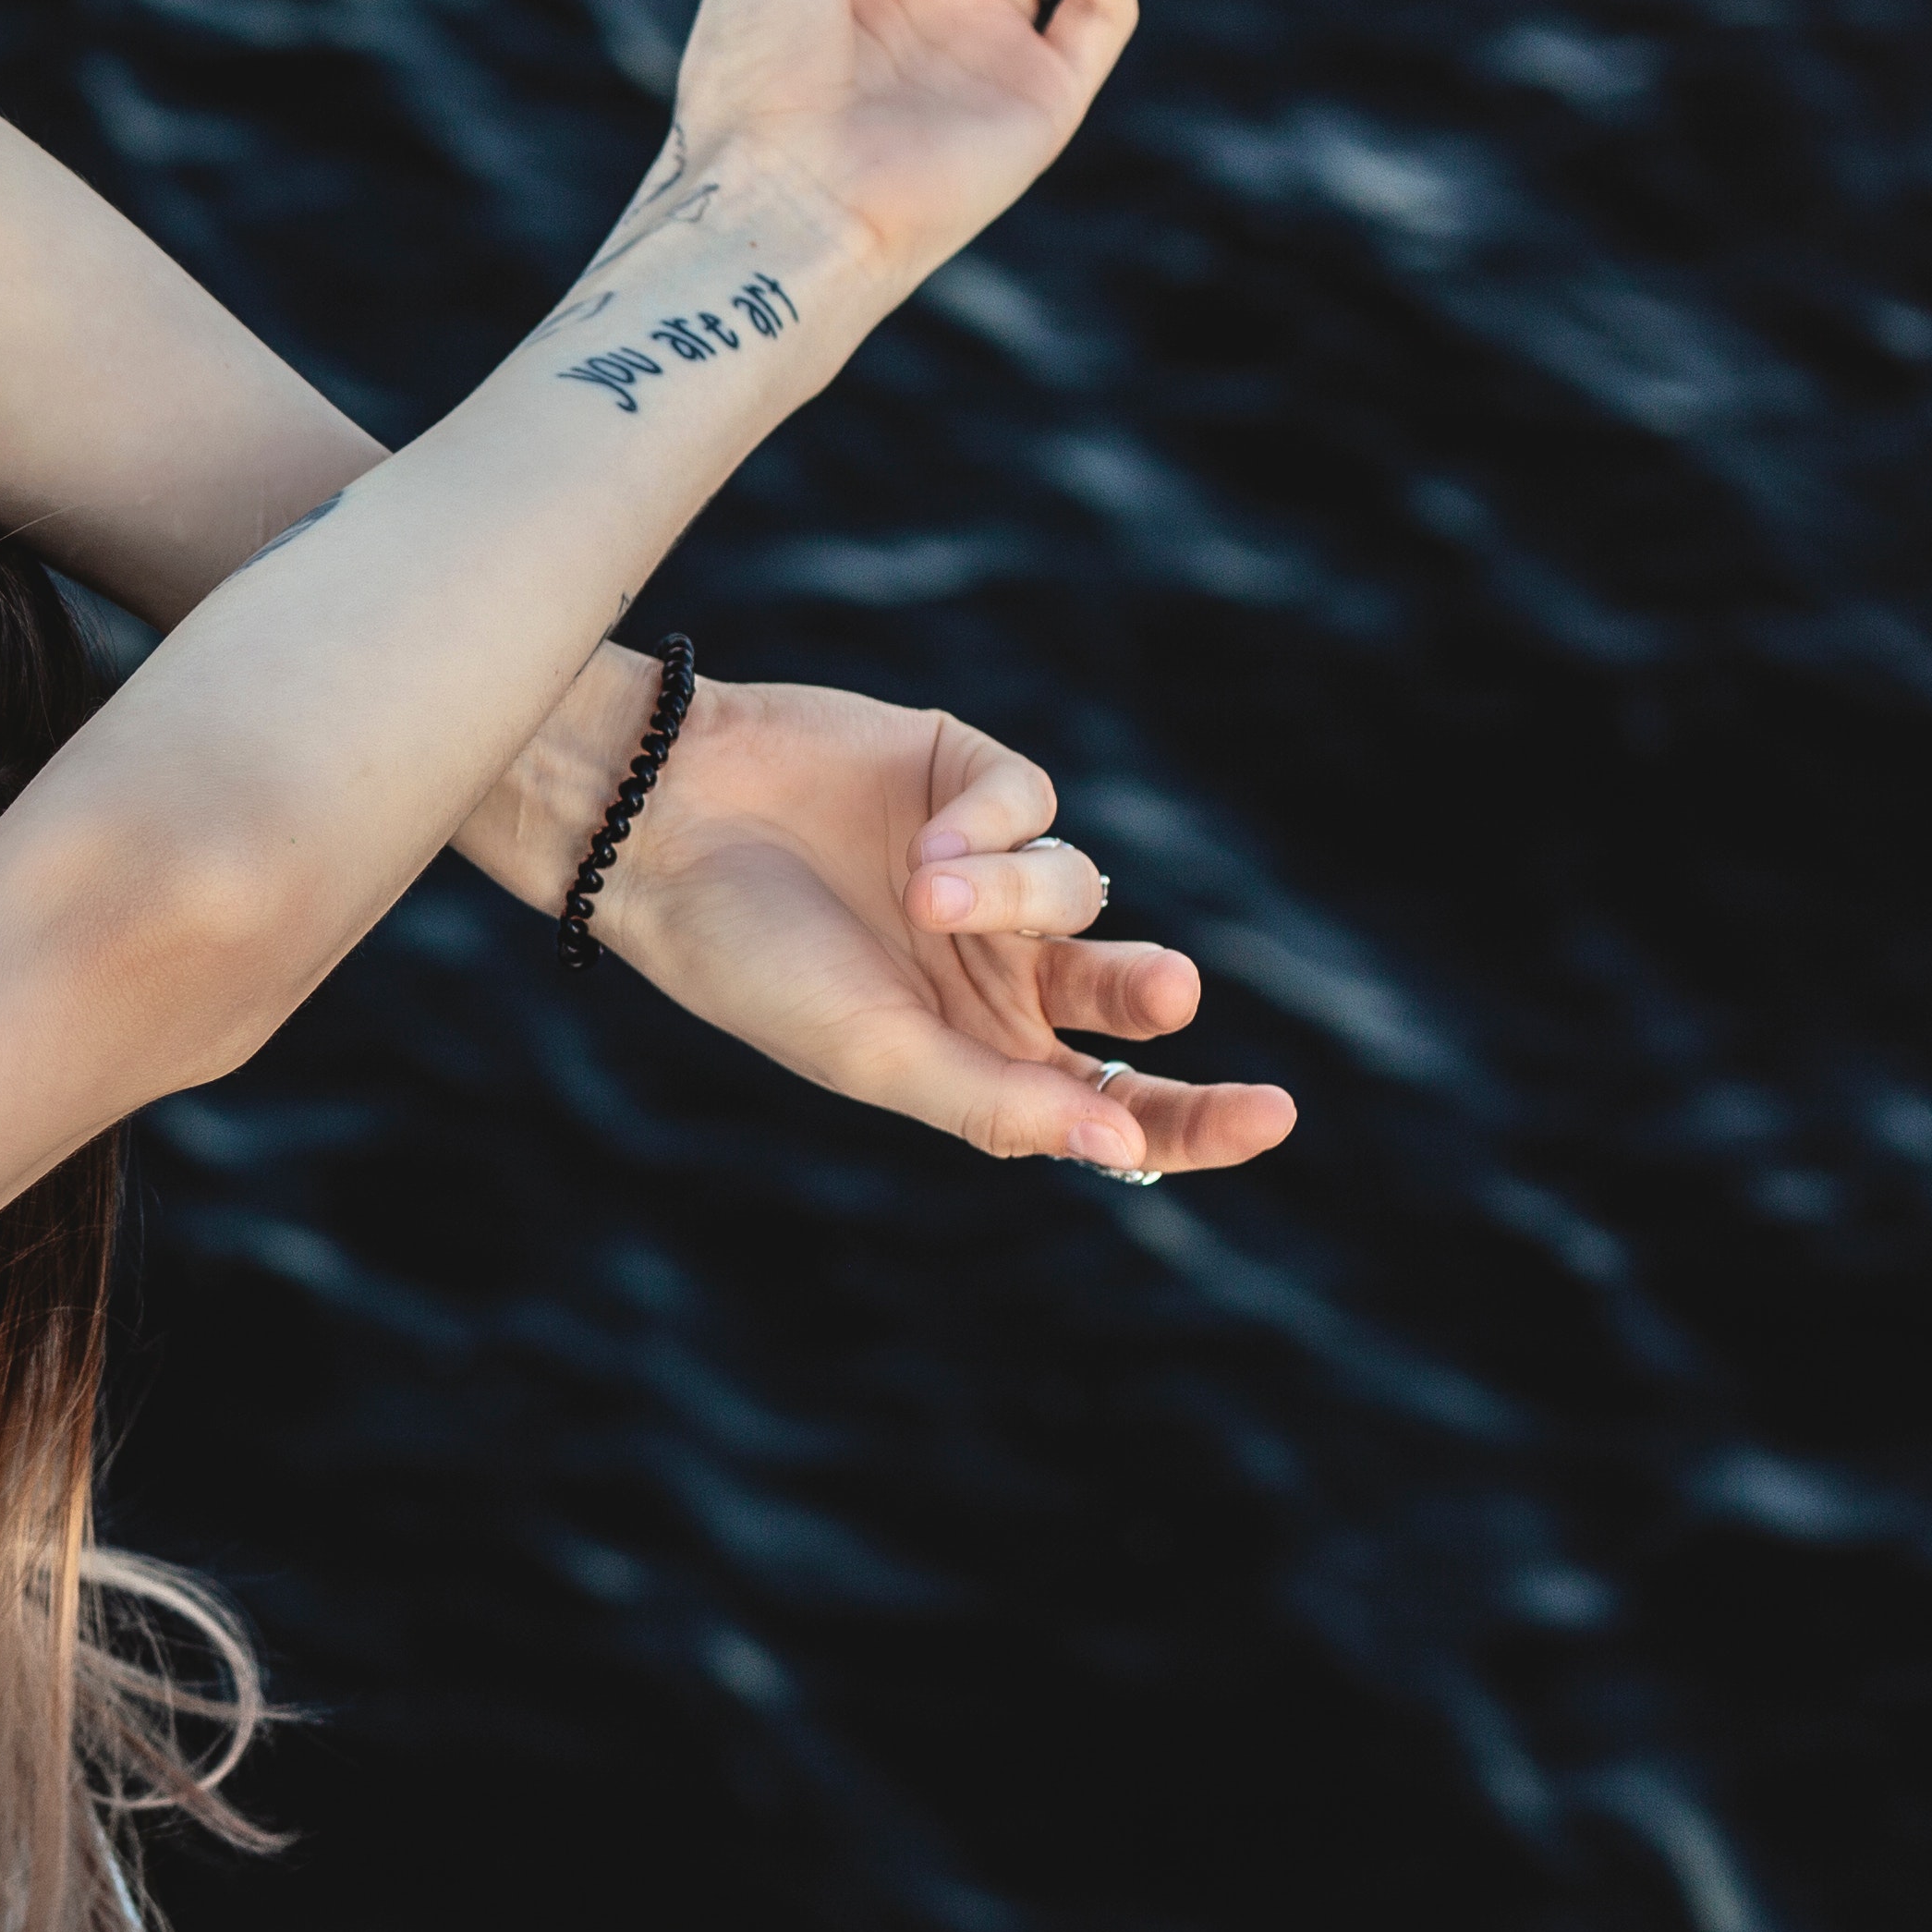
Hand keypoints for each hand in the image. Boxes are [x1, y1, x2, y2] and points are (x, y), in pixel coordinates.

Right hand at [593, 677, 1295, 1178]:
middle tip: (1161, 987)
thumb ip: (996, 1102)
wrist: (659, 827)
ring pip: (1080, 887)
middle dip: (1148, 991)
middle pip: (1127, 994)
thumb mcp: (874, 1054)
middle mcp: (991, 969)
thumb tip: (1125, 1152)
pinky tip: (919, 838)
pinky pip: (1033, 803)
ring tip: (923, 892)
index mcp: (971, 1055)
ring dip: (1016, 895)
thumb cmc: (751, 961)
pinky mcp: (966, 780)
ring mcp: (984, 872)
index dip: (1197, 1118)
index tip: (1272, 1116)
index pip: (1113, 1103)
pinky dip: (987, 824)